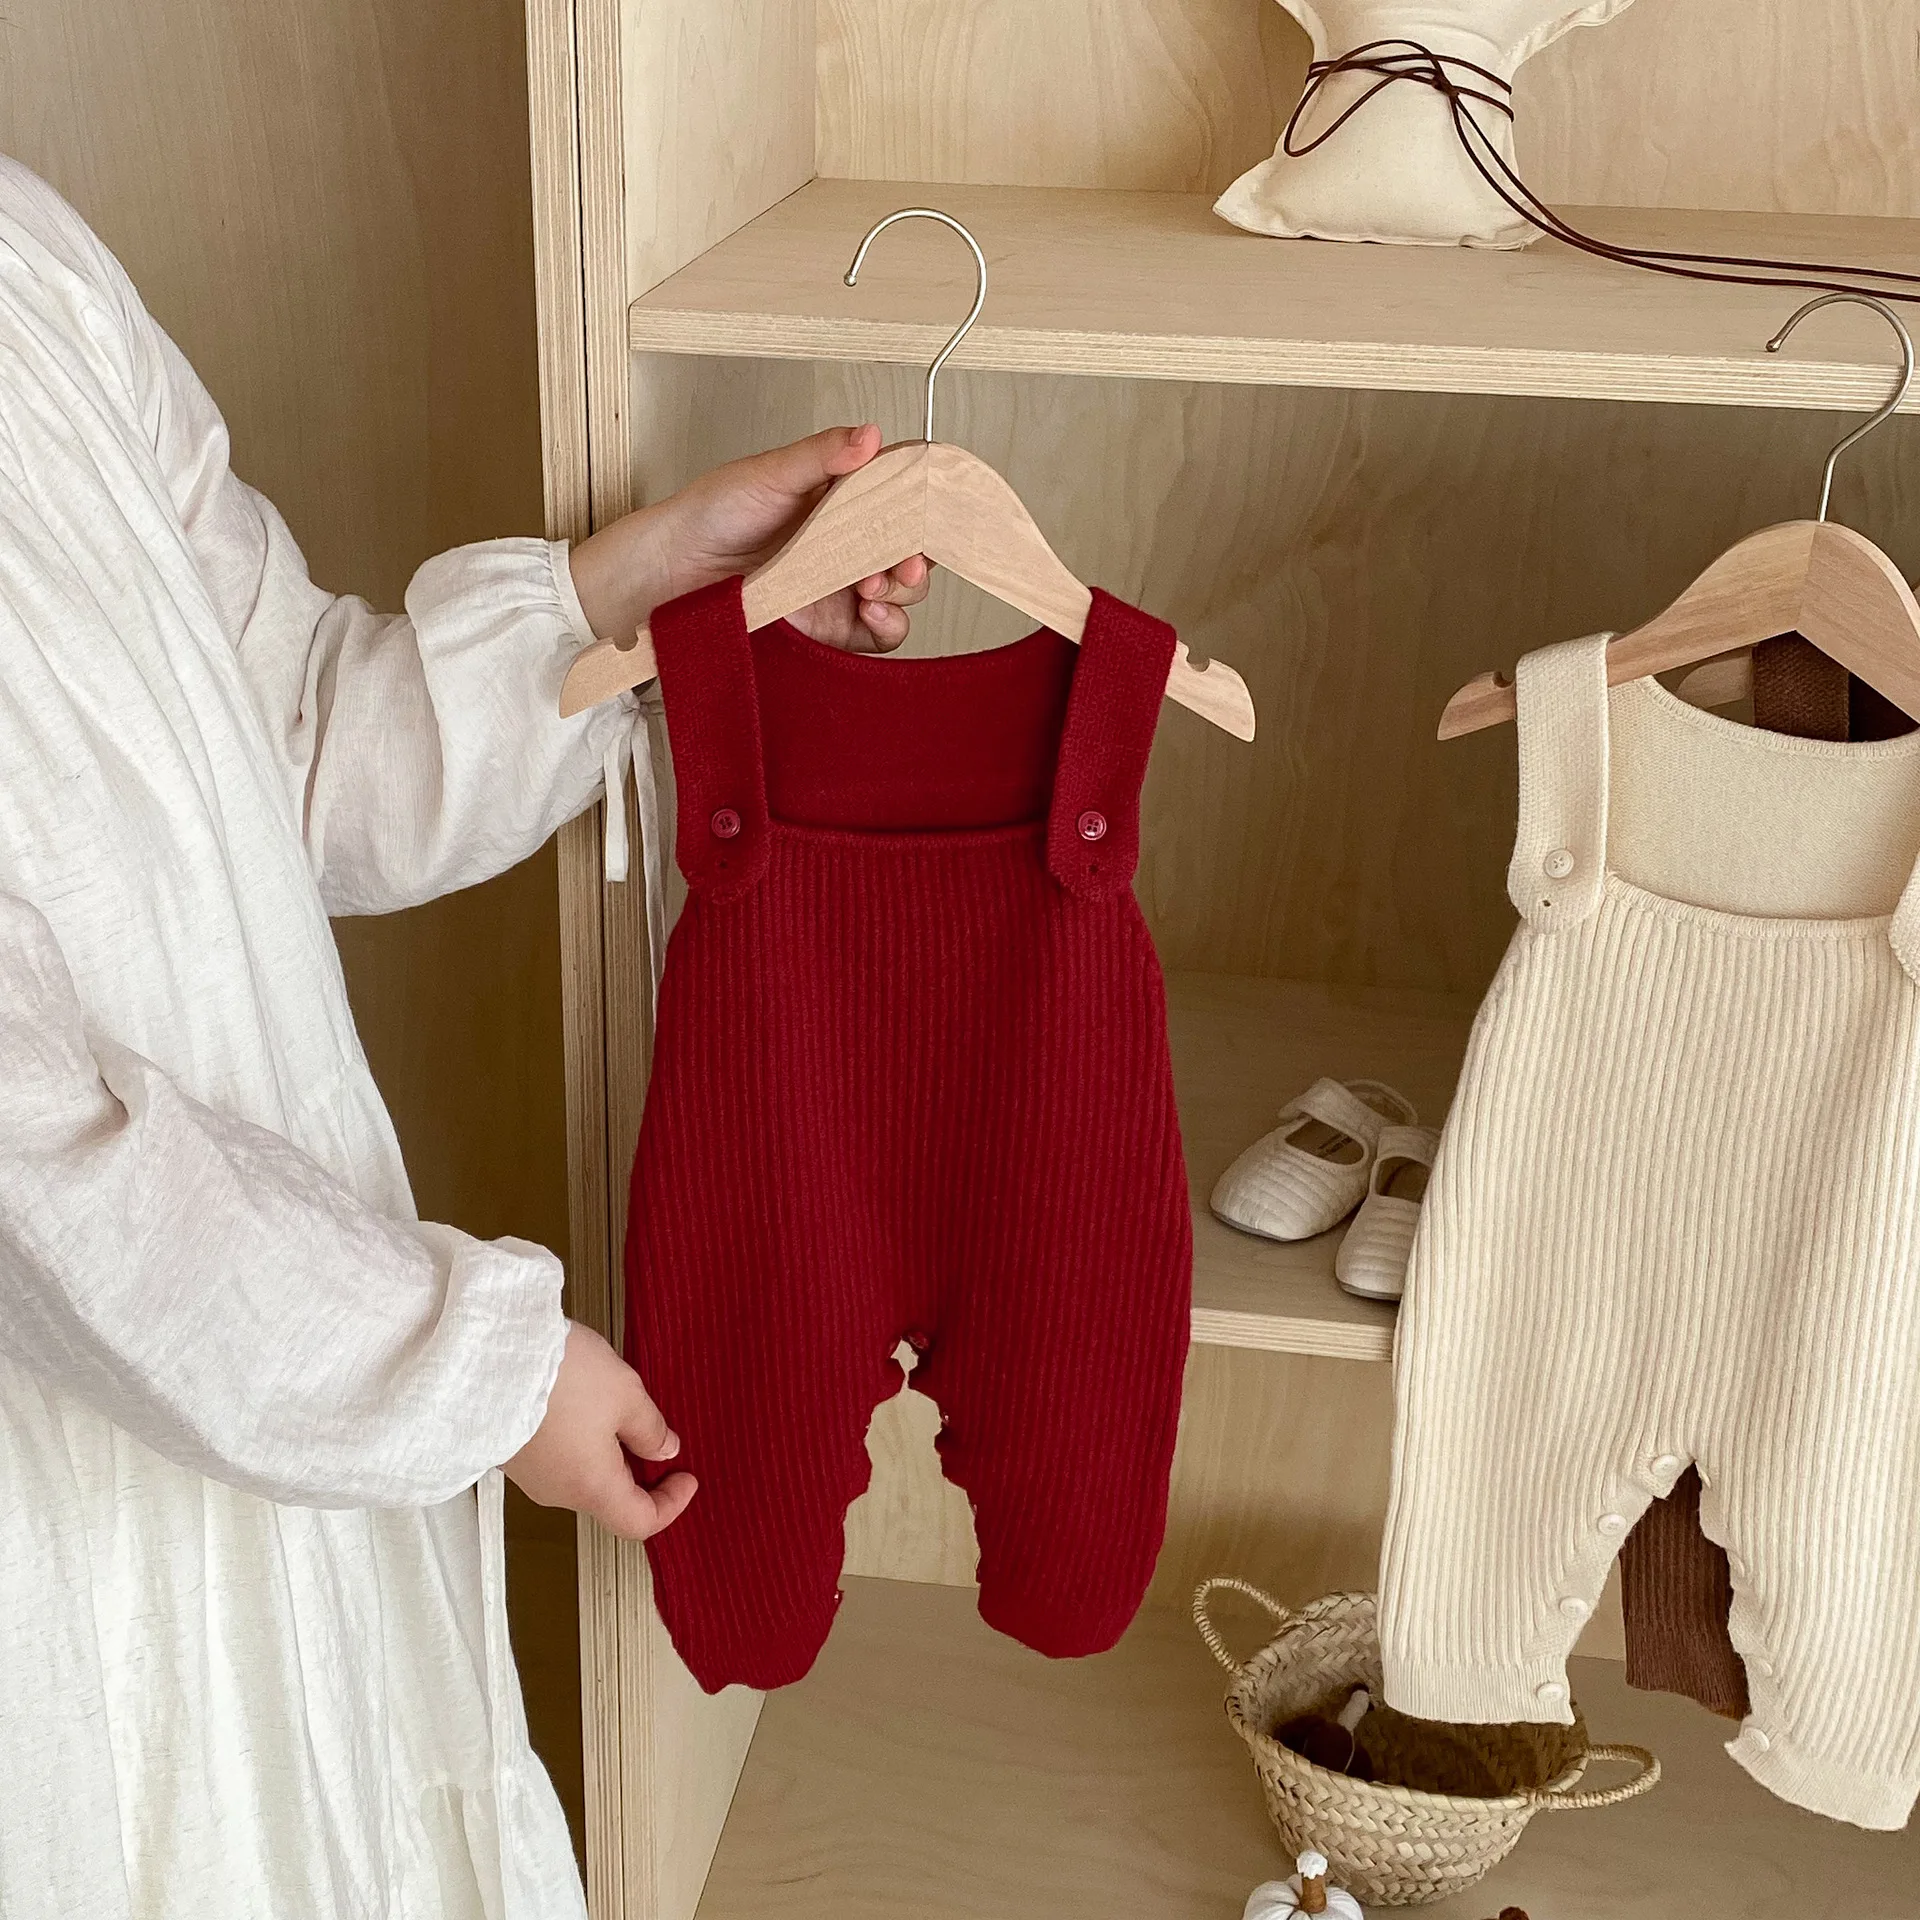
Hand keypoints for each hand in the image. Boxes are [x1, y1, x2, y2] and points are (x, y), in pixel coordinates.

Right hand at [504, 1323, 695, 1540]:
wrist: (484, 1359)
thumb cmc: (560, 1378)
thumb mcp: (624, 1394)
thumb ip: (650, 1429)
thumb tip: (665, 1450)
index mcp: (592, 1488)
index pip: (639, 1523)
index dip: (670, 1505)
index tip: (686, 1476)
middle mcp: (558, 1491)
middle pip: (610, 1498)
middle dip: (639, 1470)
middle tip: (657, 1432)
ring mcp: (530, 1473)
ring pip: (582, 1474)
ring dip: (608, 1450)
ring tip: (618, 1404)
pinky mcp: (511, 1451)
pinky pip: (556, 1456)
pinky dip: (579, 1440)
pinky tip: (582, 1400)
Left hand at [568, 425, 930, 652]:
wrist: (671, 572)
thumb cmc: (712, 513)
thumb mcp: (769, 474)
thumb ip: (822, 456)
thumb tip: (870, 435)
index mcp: (843, 495)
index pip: (904, 492)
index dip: (926, 500)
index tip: (930, 505)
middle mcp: (851, 539)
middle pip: (914, 545)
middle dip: (919, 553)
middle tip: (901, 559)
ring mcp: (845, 584)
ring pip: (905, 590)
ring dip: (903, 588)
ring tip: (872, 585)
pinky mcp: (835, 627)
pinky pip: (882, 634)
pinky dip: (889, 625)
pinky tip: (870, 612)